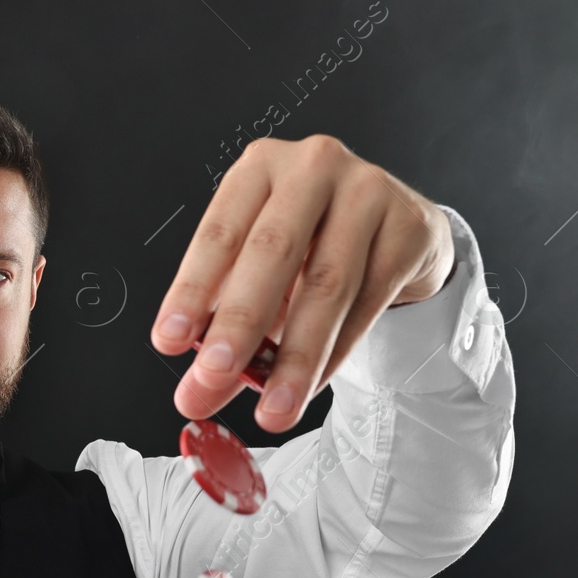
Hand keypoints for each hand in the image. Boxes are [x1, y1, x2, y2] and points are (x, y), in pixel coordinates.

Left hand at [149, 134, 454, 432]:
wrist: (396, 227)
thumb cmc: (313, 243)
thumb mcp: (258, 269)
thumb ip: (225, 321)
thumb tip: (199, 387)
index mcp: (259, 169)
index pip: (218, 233)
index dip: (189, 291)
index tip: (169, 341)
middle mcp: (312, 168)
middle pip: (271, 253)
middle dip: (239, 325)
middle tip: (214, 378)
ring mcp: (367, 190)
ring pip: (326, 285)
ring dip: (295, 358)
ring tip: (272, 409)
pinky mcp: (407, 227)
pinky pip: (367, 302)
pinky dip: (335, 353)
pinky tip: (310, 385)